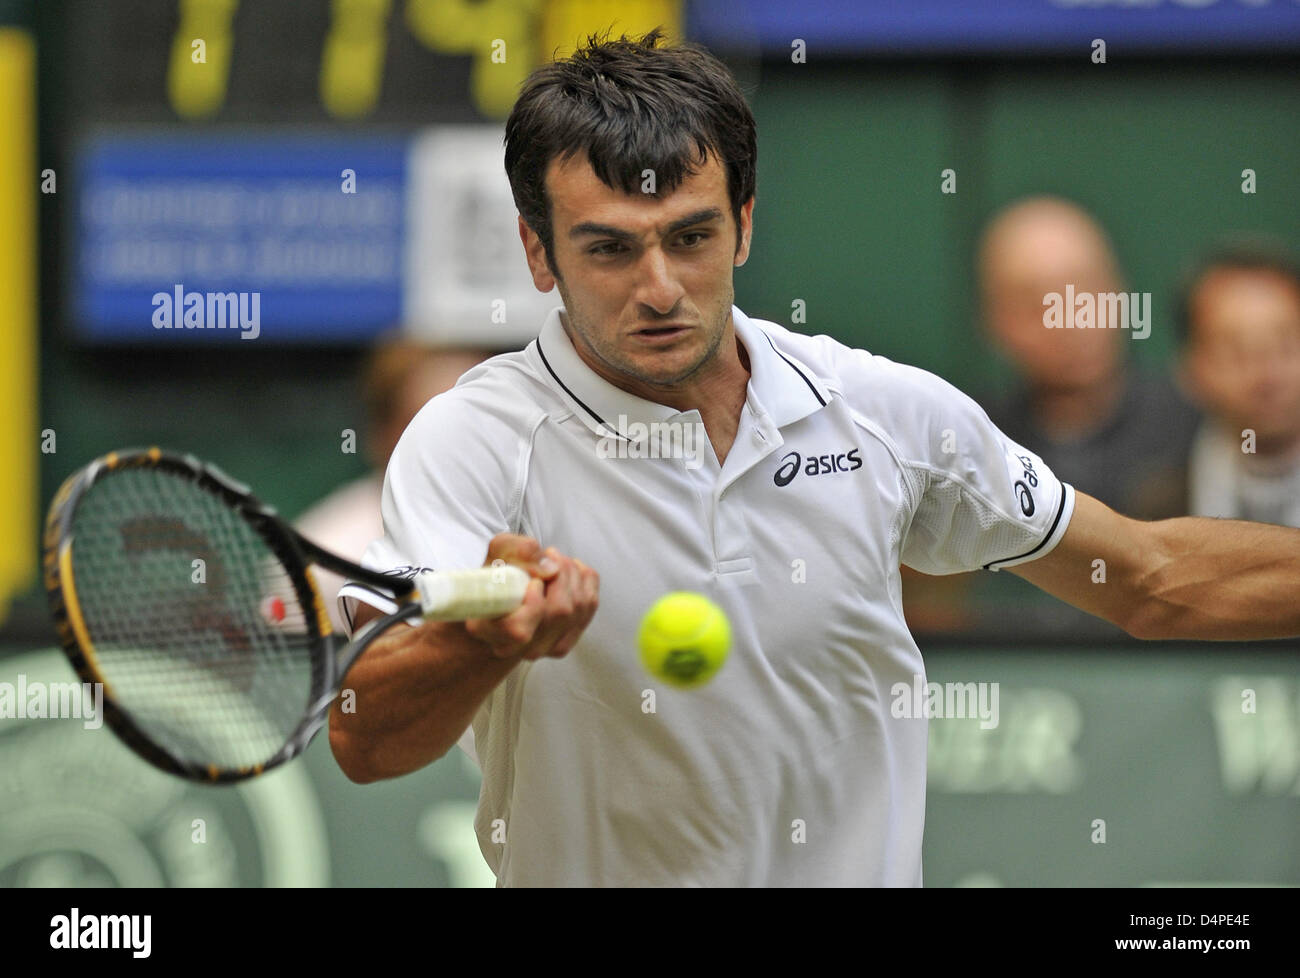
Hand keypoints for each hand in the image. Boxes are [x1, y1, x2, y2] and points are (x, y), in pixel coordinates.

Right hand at [464, 533, 598, 660]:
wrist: (503, 604)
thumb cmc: (496, 578)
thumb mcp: (496, 555)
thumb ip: (515, 552)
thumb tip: (550, 566)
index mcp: (492, 632)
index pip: (520, 631)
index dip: (533, 602)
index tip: (532, 581)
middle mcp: (521, 647)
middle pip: (559, 612)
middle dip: (560, 572)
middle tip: (549, 554)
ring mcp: (548, 648)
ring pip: (578, 606)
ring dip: (572, 572)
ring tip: (556, 560)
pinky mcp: (569, 639)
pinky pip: (590, 603)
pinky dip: (585, 579)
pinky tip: (569, 570)